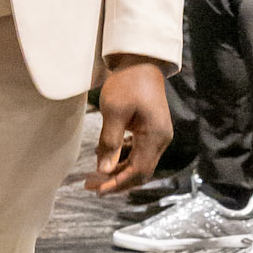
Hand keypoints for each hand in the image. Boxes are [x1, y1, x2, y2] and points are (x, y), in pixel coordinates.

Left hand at [84, 58, 171, 195]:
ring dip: (119, 171)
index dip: (117, 183)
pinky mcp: (151, 130)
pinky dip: (123, 159)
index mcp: (155, 136)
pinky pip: (139, 152)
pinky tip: (107, 158)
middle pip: (140, 172)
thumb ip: (109, 142)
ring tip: (95, 176)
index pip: (138, 172)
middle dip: (116, 181)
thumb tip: (103, 170)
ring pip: (139, 163)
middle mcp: (161, 139)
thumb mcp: (114, 112)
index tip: (97, 189)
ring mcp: (158, 135)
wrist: (141, 62)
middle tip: (91, 186)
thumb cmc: (127, 83)